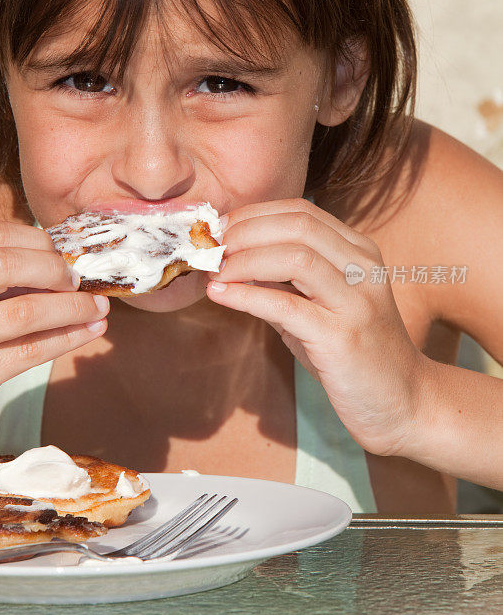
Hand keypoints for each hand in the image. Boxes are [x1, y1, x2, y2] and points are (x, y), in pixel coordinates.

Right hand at [0, 221, 109, 416]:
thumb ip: (6, 277)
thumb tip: (68, 265)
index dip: (36, 241)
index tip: (61, 257)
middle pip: (2, 265)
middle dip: (52, 269)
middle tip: (77, 282)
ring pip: (23, 312)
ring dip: (71, 307)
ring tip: (98, 307)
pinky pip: (29, 351)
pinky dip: (68, 338)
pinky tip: (91, 330)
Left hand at [207, 199, 425, 456]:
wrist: (404, 403)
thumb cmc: (354, 354)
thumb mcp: (321, 305)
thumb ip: (286, 279)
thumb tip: (232, 257)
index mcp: (360, 253)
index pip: (303, 211)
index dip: (254, 215)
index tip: (220, 230)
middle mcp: (364, 269)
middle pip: (298, 225)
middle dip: (244, 231)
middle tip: (210, 248)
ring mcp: (357, 302)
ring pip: (295, 256)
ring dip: (243, 259)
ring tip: (213, 271)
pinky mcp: (343, 337)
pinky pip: (286, 306)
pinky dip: (247, 295)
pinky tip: (220, 295)